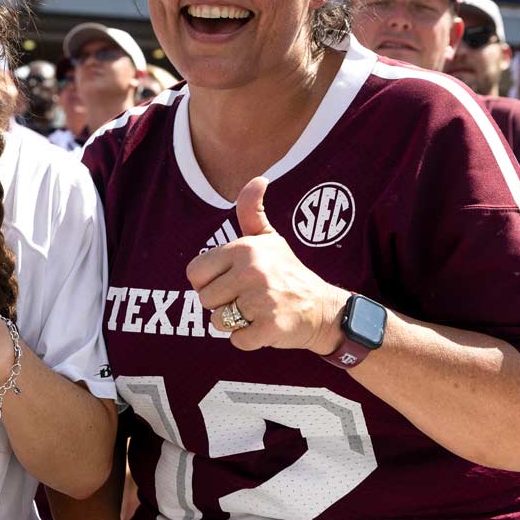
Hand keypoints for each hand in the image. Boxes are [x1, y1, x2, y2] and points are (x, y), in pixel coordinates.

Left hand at [187, 177, 348, 354]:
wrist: (324, 309)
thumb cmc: (288, 273)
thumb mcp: (269, 239)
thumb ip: (252, 211)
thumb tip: (259, 178)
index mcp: (244, 249)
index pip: (195, 273)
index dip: (209, 282)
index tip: (231, 281)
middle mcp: (252, 271)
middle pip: (204, 299)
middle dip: (222, 304)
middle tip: (248, 298)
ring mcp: (262, 300)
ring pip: (218, 322)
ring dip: (234, 323)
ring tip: (257, 311)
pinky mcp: (270, 327)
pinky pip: (237, 340)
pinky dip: (248, 339)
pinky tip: (266, 326)